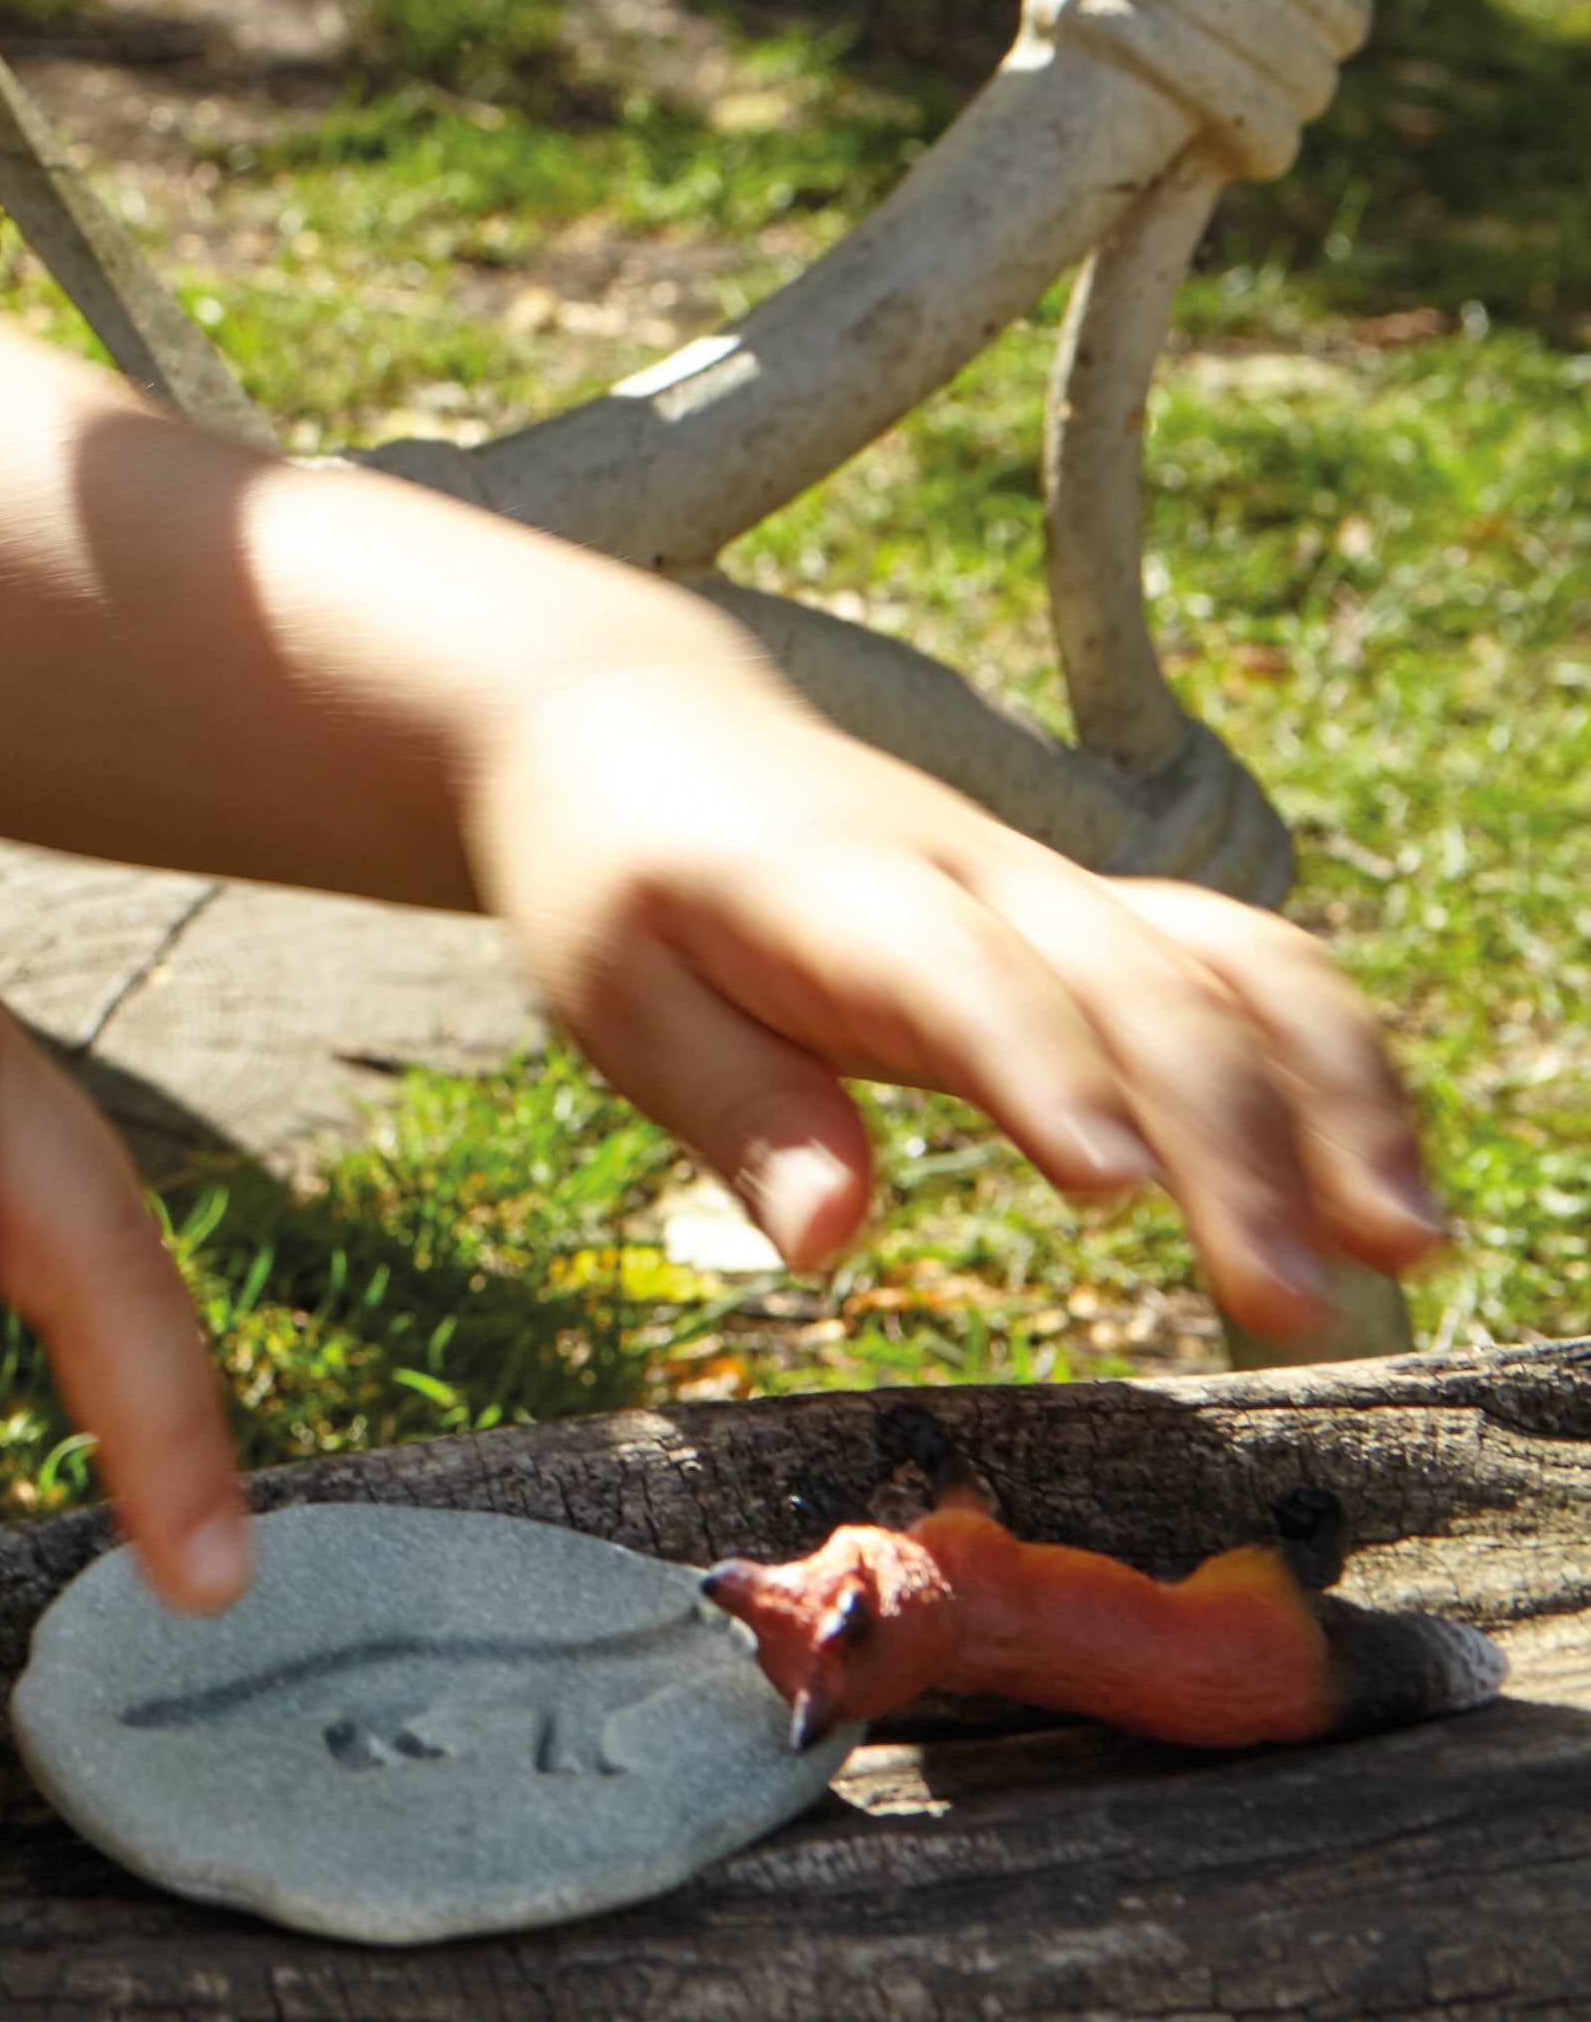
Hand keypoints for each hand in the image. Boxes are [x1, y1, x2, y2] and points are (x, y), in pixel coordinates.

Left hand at [462, 655, 1445, 1339]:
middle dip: (1234, 1141)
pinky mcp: (1096, 913)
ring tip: (1404, 1243)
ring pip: (1236, 964)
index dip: (1047, 1072)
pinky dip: (1334, 1057)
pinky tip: (1385, 1177)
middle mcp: (980, 878)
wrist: (639, 724)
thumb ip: (735, 1108)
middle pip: (1139, 991)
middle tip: (1291, 1297)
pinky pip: (1248, 964)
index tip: (1115, 1185)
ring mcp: (1055, 889)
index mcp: (842, 897)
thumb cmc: (617, 878)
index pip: (967, 983)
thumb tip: (826, 1240)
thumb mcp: (621, 995)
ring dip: (1336, 1093)